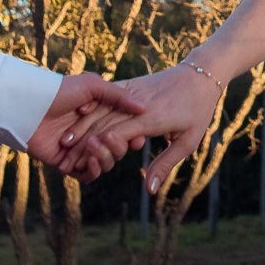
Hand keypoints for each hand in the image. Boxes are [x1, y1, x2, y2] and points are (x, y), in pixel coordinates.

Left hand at [26, 72, 146, 181]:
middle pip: (117, 150)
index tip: (138, 138)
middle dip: (117, 147)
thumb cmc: (59, 91)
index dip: (134, 137)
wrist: (30, 106)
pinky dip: (92, 169)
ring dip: (104, 157)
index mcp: (100, 118)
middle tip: (108, 137)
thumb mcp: (92, 85)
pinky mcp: (67, 164)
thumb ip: (119, 96)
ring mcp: (80, 151)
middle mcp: (92, 135)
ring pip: (105, 164)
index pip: (125, 133)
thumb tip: (143, 108)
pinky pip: (87, 175)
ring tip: (92, 144)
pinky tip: (89, 159)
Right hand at [64, 63, 224, 193]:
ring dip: (82, 124)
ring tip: (64, 140)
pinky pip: (105, 97)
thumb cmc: (197, 111)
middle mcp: (138, 104)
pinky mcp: (129, 84)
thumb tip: (148, 190)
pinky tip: (76, 118)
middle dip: (84, 139)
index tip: (81, 161)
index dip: (98, 147)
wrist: (200, 74)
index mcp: (152, 117)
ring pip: (101, 108)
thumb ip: (164, 165)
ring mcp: (131, 91)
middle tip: (64, 156)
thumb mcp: (187, 142)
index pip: (118, 134)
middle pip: (104, 122)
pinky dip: (90, 109)